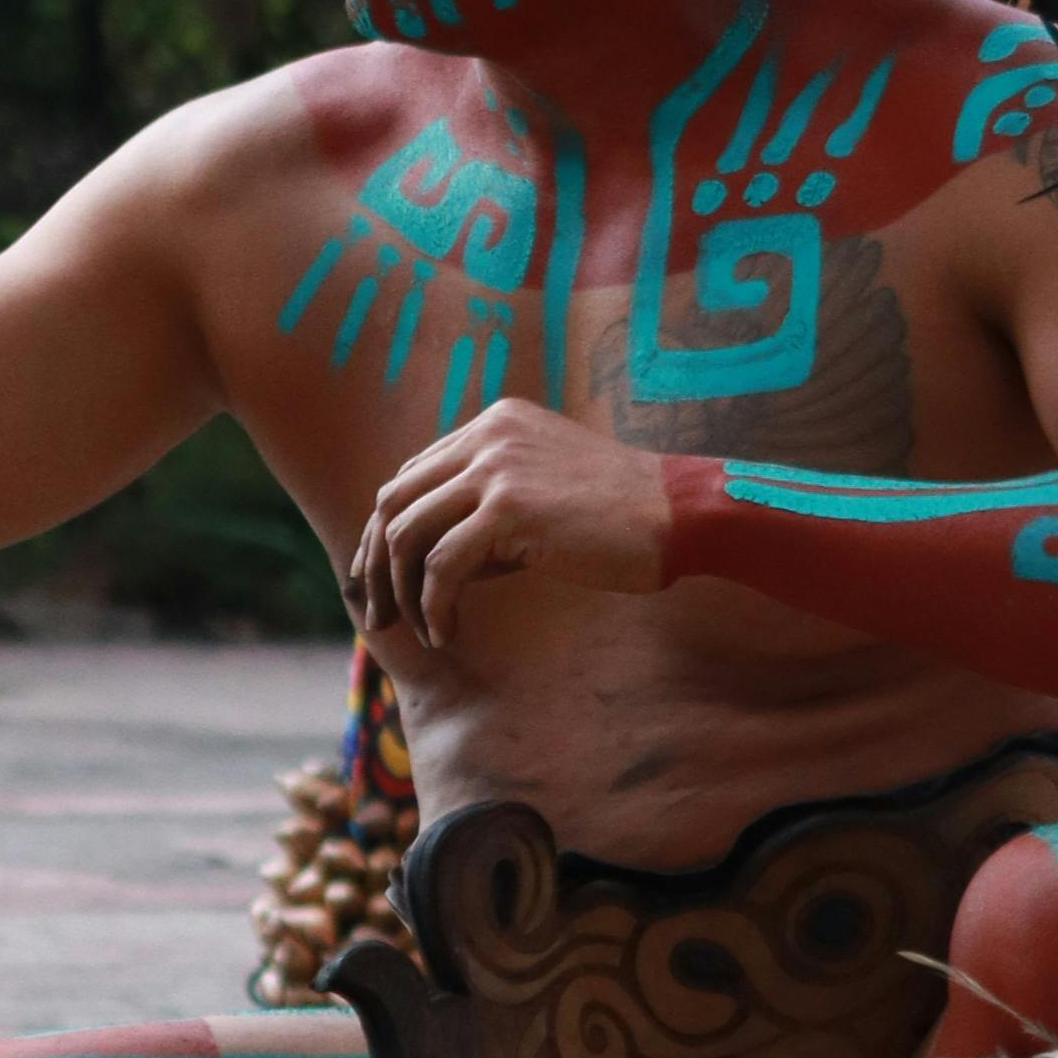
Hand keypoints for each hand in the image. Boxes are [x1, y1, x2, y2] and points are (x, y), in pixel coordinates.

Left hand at [350, 398, 671, 645]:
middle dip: (376, 563)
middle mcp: (487, 435)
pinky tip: (447, 634)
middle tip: (378, 614)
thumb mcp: (545, 492)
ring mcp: (496, 467)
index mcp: (494, 424)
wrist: (681, 514)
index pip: (412, 476)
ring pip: (406, 533)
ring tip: (416, 630)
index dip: (386, 532)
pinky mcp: (509, 508)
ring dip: (401, 591)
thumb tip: (432, 567)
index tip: (381, 580)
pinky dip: (434, 607)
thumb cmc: (623, 517)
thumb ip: (492, 509)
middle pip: (393, 500)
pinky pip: (441, 565)